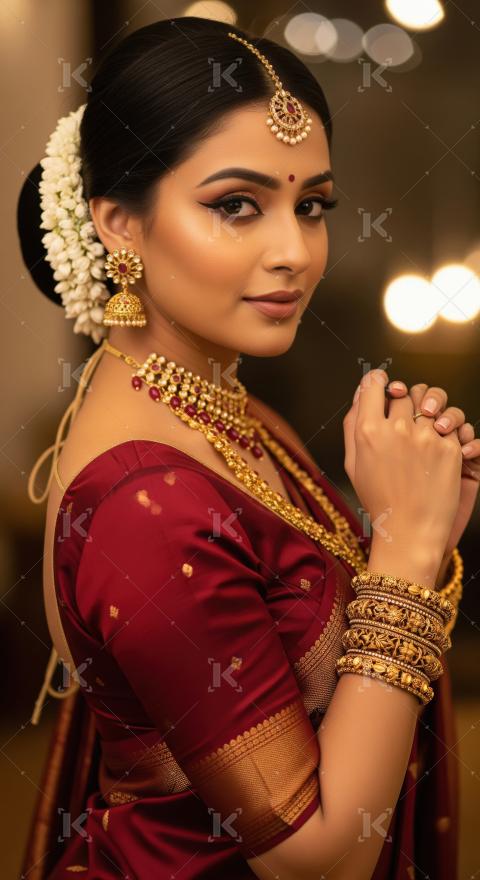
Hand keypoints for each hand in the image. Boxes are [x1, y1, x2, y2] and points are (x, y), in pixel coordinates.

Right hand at [344, 370, 461, 584]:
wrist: (410, 530)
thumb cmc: (378, 499)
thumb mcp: (352, 463)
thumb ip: (352, 424)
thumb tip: (359, 394)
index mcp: (367, 431)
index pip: (373, 384)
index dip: (377, 381)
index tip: (381, 386)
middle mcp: (396, 428)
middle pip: (402, 392)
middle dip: (401, 400)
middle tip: (402, 418)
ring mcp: (426, 437)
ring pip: (428, 402)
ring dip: (426, 411)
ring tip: (423, 428)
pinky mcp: (449, 447)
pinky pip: (448, 423)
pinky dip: (443, 431)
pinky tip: (435, 450)